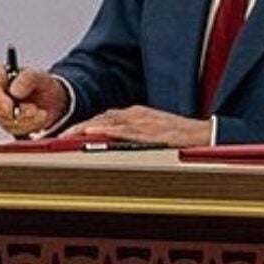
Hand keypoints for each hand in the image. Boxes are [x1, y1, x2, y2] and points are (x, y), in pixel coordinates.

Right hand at [0, 63, 66, 135]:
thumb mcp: (40, 76)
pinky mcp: (5, 123)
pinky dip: (30, 125)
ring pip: (6, 121)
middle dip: (17, 112)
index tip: (9, 107)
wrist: (50, 101)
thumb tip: (14, 90)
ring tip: (42, 113)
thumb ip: (28, 78)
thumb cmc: (41, 84)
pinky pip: (14, 129)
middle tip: (34, 111)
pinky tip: (39, 118)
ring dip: (27, 119)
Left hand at [66, 105, 210, 147]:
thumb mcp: (153, 135)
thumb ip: (132, 138)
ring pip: (109, 122)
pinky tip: (93, 132)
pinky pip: (127, 130)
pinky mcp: (153, 131)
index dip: (79, 126)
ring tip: (65, 137)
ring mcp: (145, 121)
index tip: (61, 136)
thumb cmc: (183, 137)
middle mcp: (137, 114)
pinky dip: (108, 130)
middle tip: (55, 139)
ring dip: (85, 128)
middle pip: (100, 118)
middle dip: (76, 128)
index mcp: (136, 115)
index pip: (101, 118)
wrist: (208, 134)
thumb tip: (111, 148)